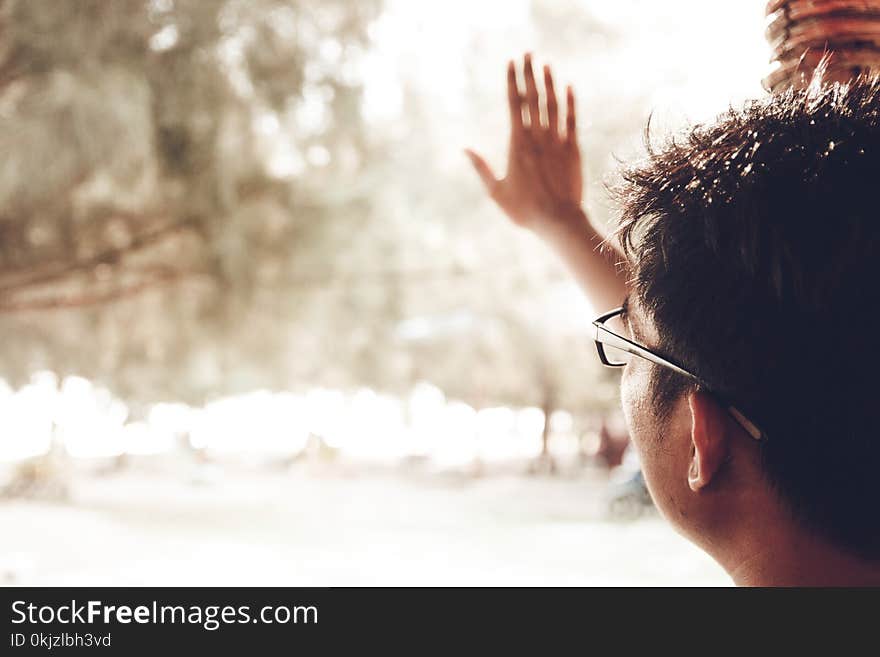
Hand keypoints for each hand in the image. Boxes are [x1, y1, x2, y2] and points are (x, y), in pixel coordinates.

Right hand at [466, 53, 582, 234]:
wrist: (559, 221)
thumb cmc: (525, 210)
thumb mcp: (496, 192)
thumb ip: (481, 168)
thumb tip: (464, 148)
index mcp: (517, 144)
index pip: (515, 104)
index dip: (513, 81)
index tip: (511, 62)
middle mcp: (538, 137)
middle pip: (533, 97)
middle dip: (529, 73)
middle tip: (527, 52)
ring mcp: (557, 141)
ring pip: (553, 104)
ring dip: (549, 82)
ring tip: (546, 64)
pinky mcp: (573, 149)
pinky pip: (572, 120)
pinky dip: (570, 102)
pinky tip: (568, 87)